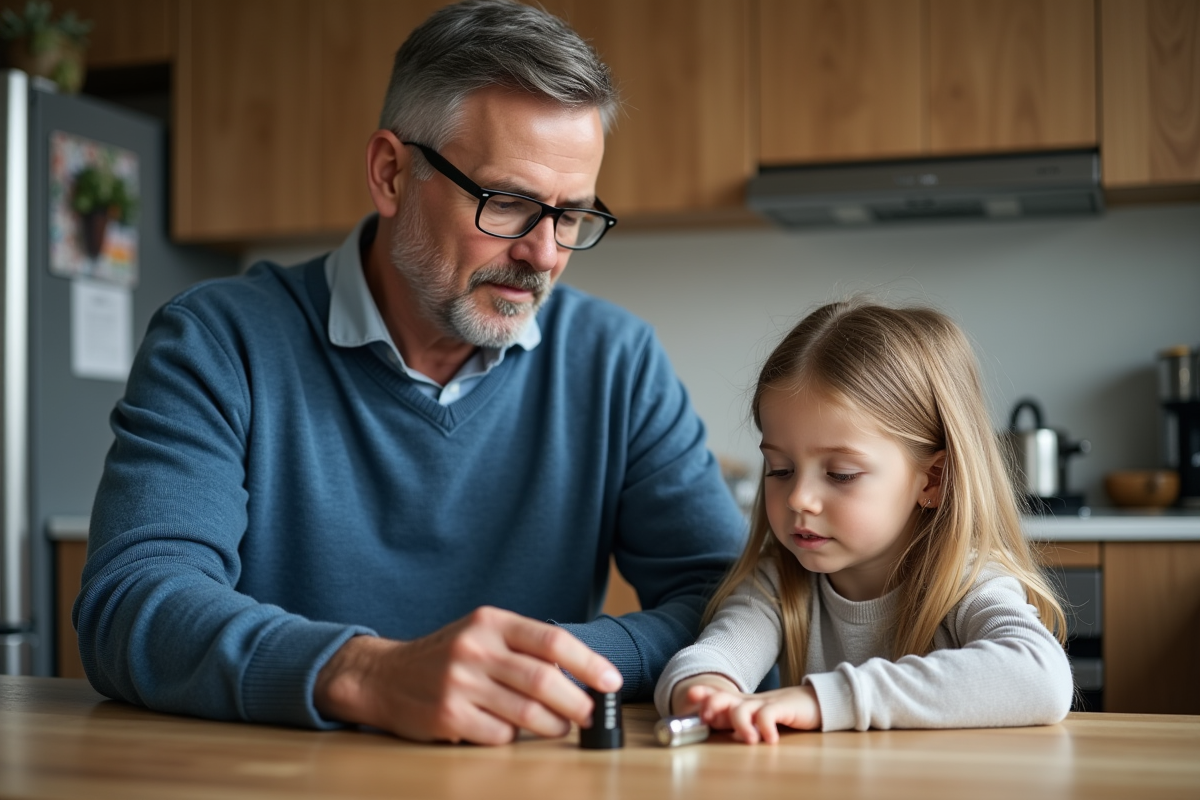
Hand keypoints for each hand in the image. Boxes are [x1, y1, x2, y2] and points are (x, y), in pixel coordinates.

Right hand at [313, 606, 622, 744]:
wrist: (384, 676)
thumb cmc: (446, 655)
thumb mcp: (482, 634)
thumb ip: (524, 647)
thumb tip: (579, 674)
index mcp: (490, 622)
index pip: (552, 642)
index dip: (588, 663)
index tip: (611, 682)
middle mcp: (475, 649)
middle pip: (544, 681)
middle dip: (578, 702)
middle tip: (591, 714)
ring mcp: (460, 684)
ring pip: (527, 713)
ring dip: (554, 725)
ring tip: (562, 726)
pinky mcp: (448, 716)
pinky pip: (500, 735)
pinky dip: (514, 737)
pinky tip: (513, 731)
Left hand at [679, 680, 821, 743]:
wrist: (813, 702)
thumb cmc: (782, 712)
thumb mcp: (758, 718)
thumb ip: (739, 725)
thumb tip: (724, 736)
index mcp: (742, 703)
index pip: (718, 696)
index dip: (703, 695)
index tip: (690, 696)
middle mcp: (750, 702)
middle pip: (725, 697)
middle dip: (712, 704)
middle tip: (709, 718)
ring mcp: (765, 703)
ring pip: (742, 709)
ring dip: (741, 725)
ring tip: (749, 740)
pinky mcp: (783, 708)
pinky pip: (768, 715)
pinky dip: (765, 727)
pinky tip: (770, 739)